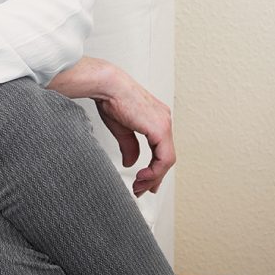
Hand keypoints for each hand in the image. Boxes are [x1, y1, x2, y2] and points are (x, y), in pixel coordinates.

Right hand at [94, 74, 175, 197]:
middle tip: (143, 189)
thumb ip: (129, 145)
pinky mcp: (160, 129)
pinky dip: (155, 171)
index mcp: (156, 118)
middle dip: (154, 177)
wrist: (107, 85)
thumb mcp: (121, 128)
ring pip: (167, 160)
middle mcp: (163, 120)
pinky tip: (143, 176)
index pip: (161, 149)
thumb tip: (131, 162)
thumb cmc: (111, 98)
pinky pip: (164, 158)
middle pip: (165, 156)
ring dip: (153, 176)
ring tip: (140, 186)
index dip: (155, 169)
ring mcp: (164, 124)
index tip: (144, 181)